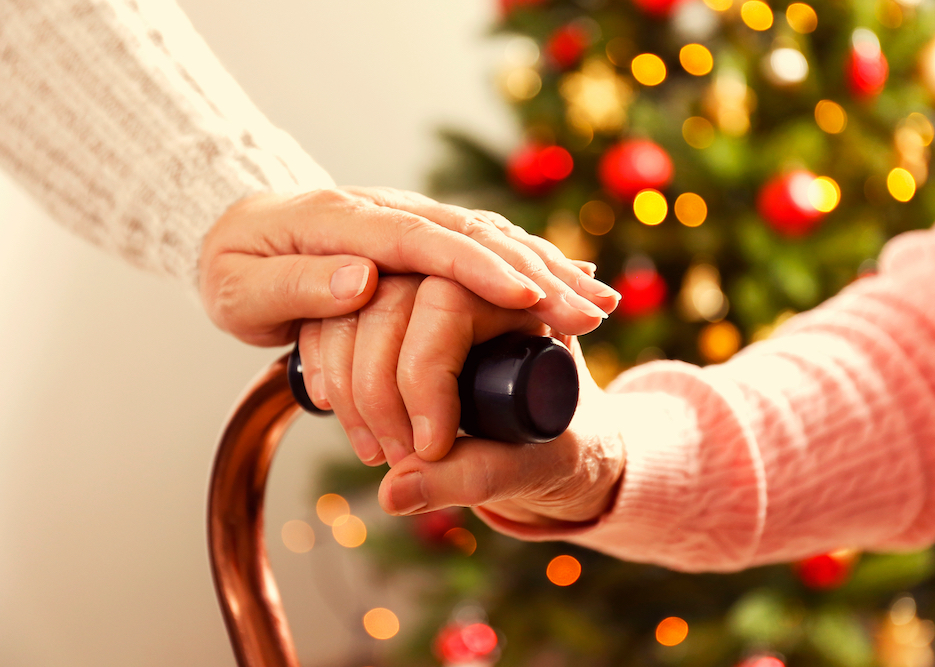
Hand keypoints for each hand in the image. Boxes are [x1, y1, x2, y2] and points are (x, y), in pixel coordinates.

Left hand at [199, 187, 618, 346]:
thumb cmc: (234, 270)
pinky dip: (527, 263)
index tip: (528, 296)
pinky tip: (567, 281)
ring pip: (488, 236)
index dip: (478, 268)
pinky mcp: (420, 238)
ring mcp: (408, 221)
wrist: (234, 234)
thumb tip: (363, 283)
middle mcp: (387, 214)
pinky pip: (482, 246)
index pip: (422, 242)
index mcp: (343, 223)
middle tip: (589, 310)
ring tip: (598, 302)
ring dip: (546, 267)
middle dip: (536, 271)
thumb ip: (296, 285)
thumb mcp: (240, 289)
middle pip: (473, 234)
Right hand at [297, 274, 623, 529]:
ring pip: (354, 308)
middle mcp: (469, 283)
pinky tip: (335, 410)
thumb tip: (393, 491)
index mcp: (521, 302)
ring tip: (374, 452)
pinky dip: (327, 367)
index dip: (424, 376)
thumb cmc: (565, 454)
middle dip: (379, 384)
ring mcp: (420, 294)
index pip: (449, 304)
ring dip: (350, 383)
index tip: (427, 447)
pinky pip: (334, 322)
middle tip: (393, 458)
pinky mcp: (385, 319)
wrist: (560, 455)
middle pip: (391, 299)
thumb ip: (475, 479)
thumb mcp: (536, 469)